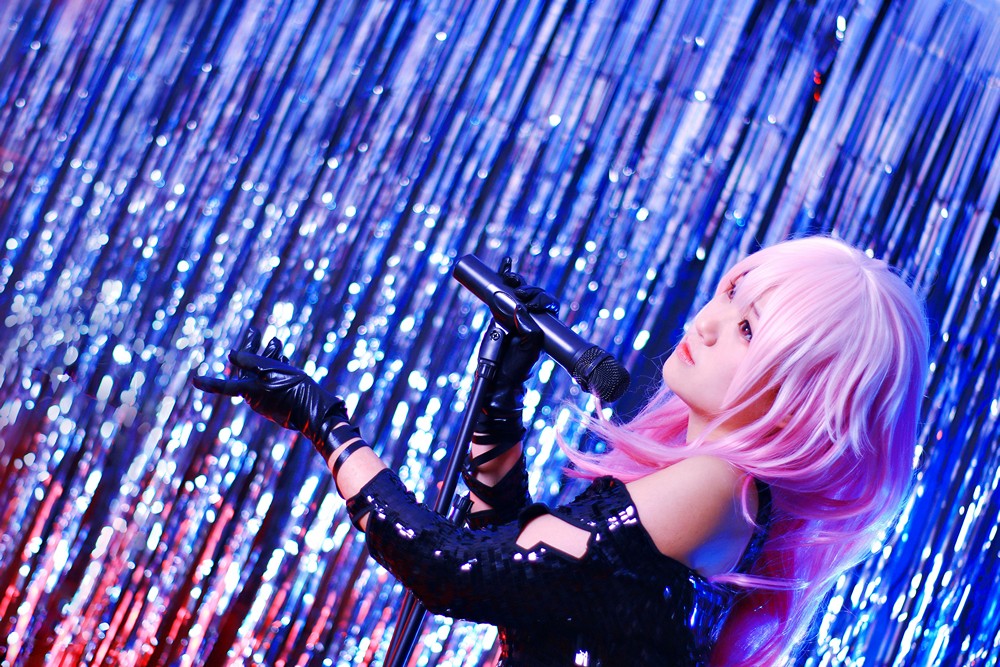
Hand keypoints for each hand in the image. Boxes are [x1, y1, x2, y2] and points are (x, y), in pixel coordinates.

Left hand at [192, 327, 360, 460]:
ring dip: (269, 354)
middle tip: (255, 331)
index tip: (194, 380)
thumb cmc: (291, 388)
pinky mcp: (282, 400)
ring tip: (275, 340)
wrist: (314, 409)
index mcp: (249, 391)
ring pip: (265, 373)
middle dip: (252, 349)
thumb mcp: (268, 369)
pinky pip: (275, 380)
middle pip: (249, 370)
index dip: (209, 382)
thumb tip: (231, 355)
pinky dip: (278, 366)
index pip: (224, 385)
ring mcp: (269, 399)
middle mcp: (256, 397)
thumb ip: (249, 361)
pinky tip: (283, 356)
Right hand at [485, 257, 559, 414]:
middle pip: (534, 294)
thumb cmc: (516, 368)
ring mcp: (514, 314)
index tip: (531, 303)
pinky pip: (501, 293)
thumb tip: (521, 308)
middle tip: (521, 293)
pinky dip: (502, 277)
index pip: (547, 305)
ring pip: (519, 291)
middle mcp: (529, 318)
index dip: (541, 299)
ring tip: (509, 277)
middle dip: (529, 289)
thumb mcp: (528, 351)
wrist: (497, 378)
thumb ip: (528, 330)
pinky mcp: (498, 313)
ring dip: (516, 280)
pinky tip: (504, 265)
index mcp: (542, 326)